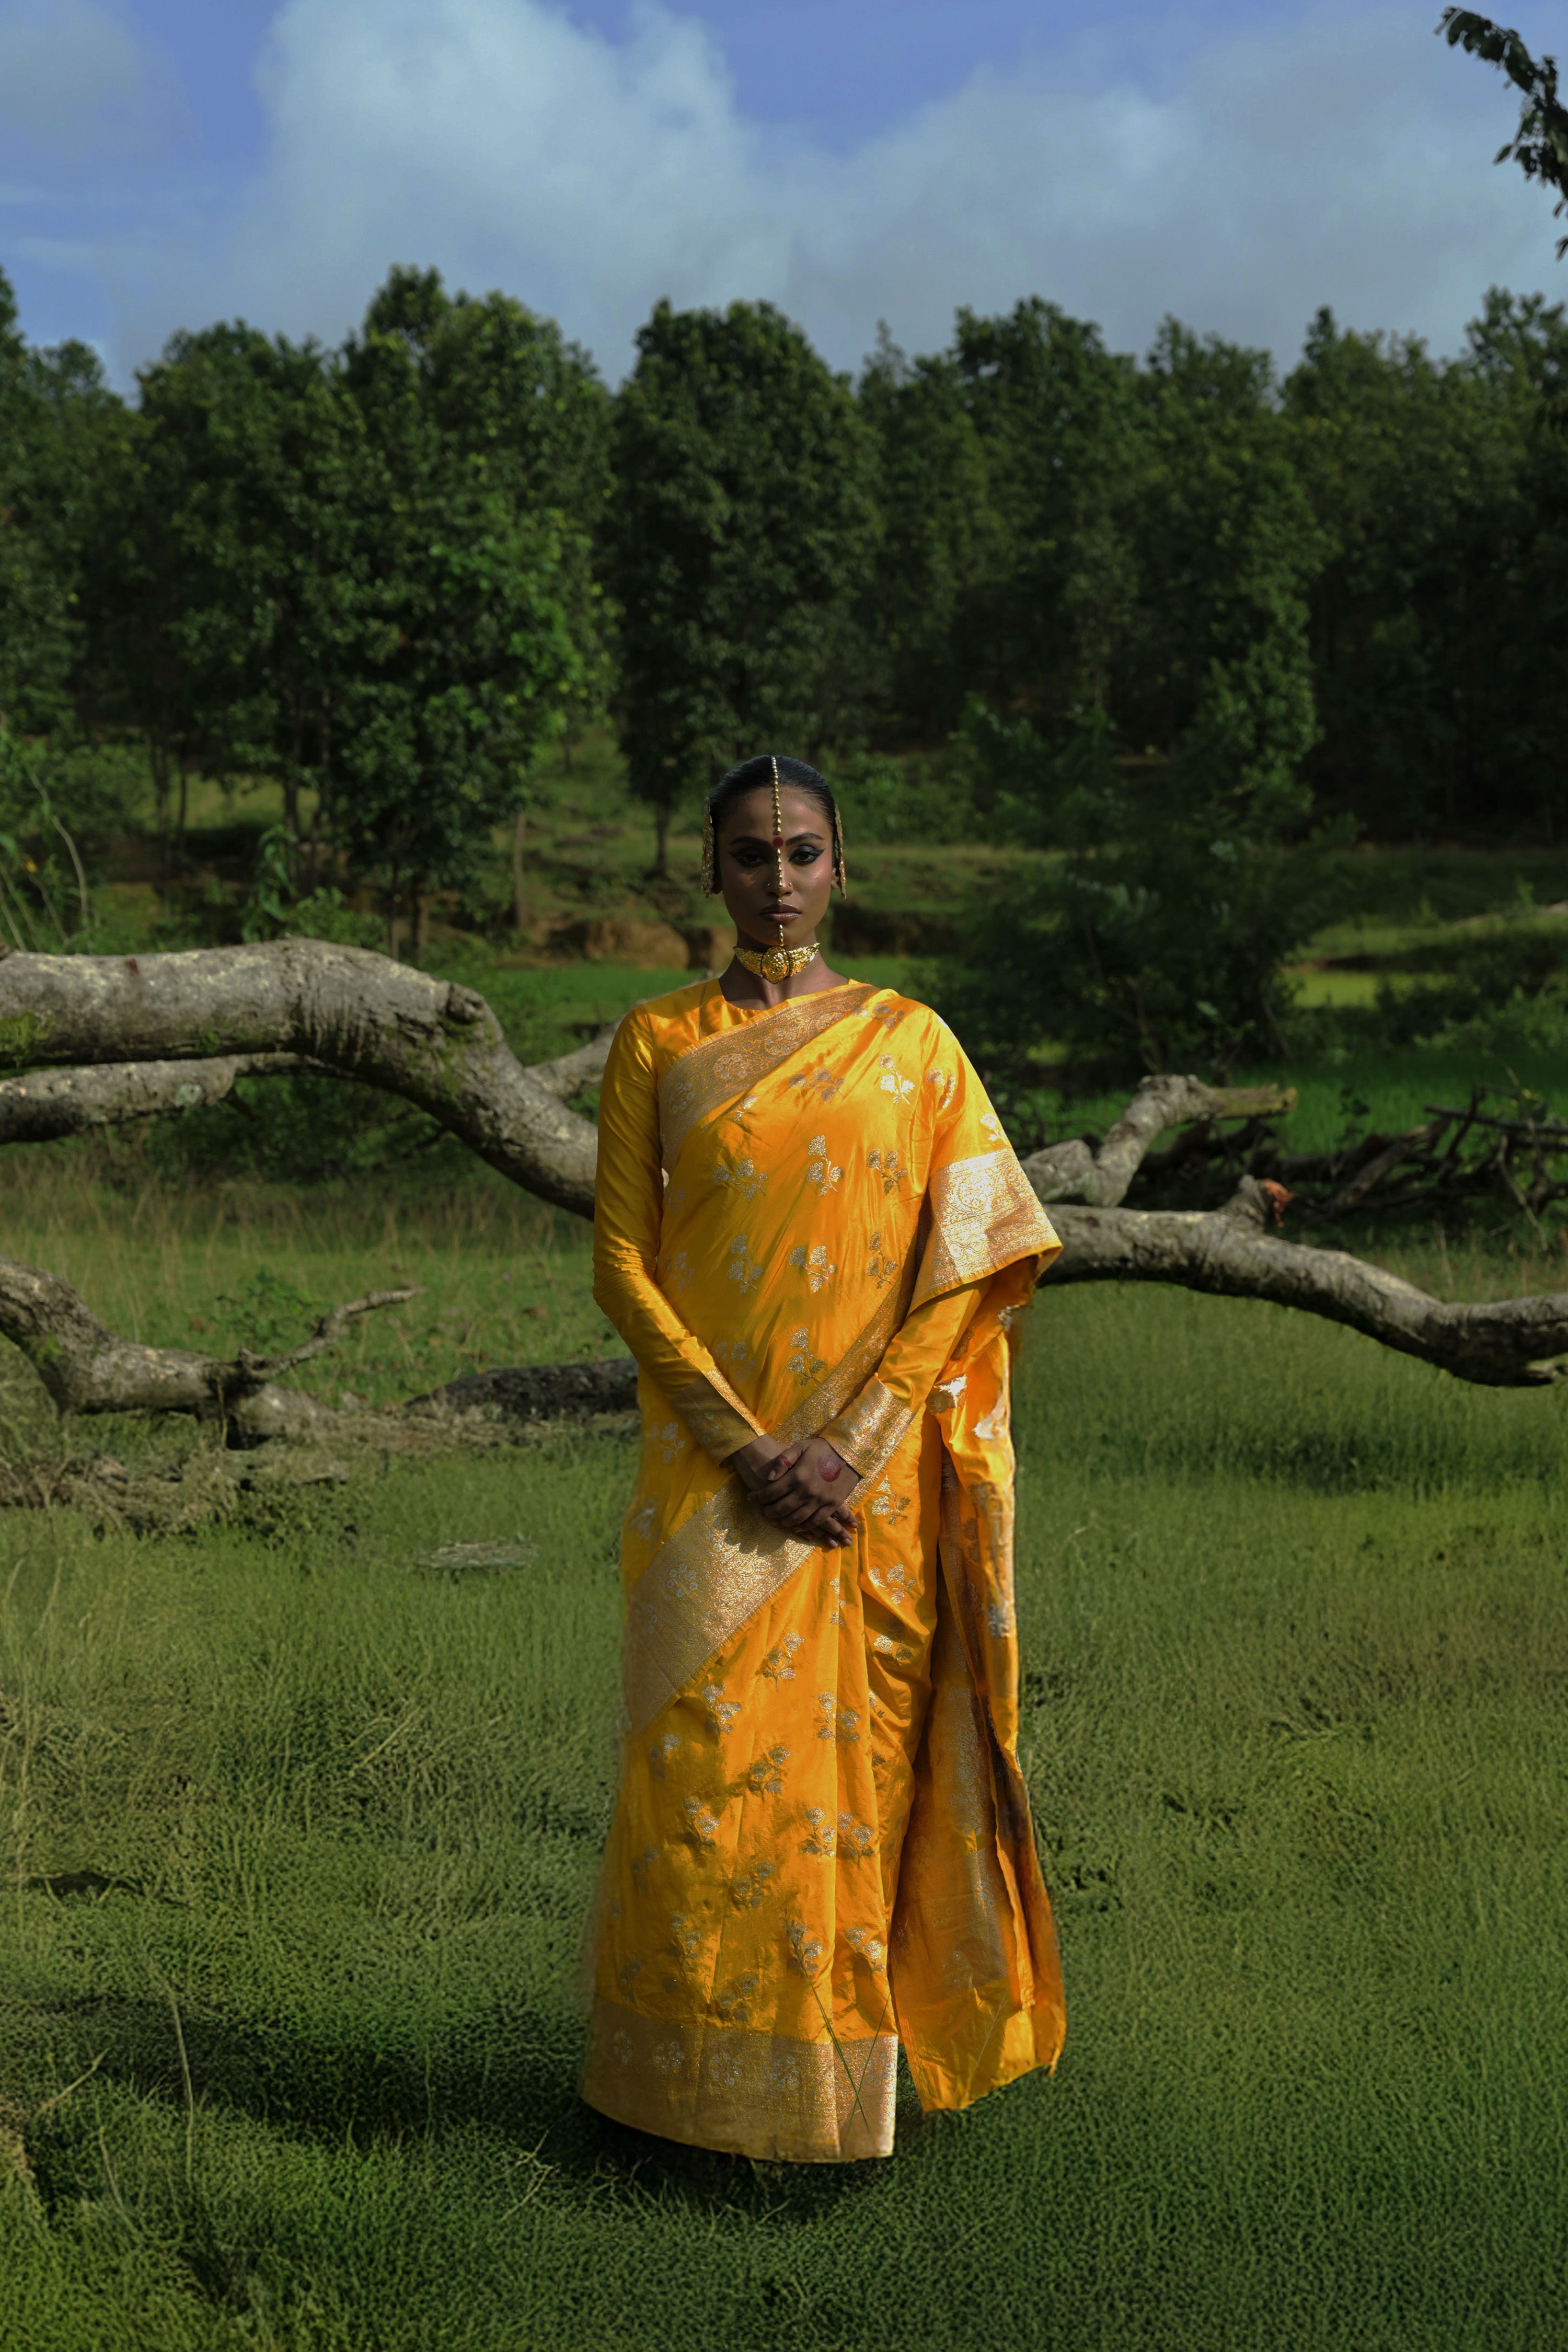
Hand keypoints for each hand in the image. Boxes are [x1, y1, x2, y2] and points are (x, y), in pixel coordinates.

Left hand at [729, 1434, 858, 1548]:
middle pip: (781, 1509)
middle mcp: (807, 1491)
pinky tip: (795, 1526)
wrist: (851, 1453)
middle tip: (761, 1510)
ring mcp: (820, 1500)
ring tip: (774, 1519)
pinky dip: (803, 1527)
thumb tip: (769, 1477)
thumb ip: (783, 1461)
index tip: (751, 1498)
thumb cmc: (823, 1448)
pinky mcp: (831, 1505)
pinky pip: (814, 1522)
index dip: (758, 1497)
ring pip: (796, 1519)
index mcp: (797, 1475)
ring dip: (782, 1522)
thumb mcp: (801, 1447)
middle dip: (767, 1512)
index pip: (771, 1492)